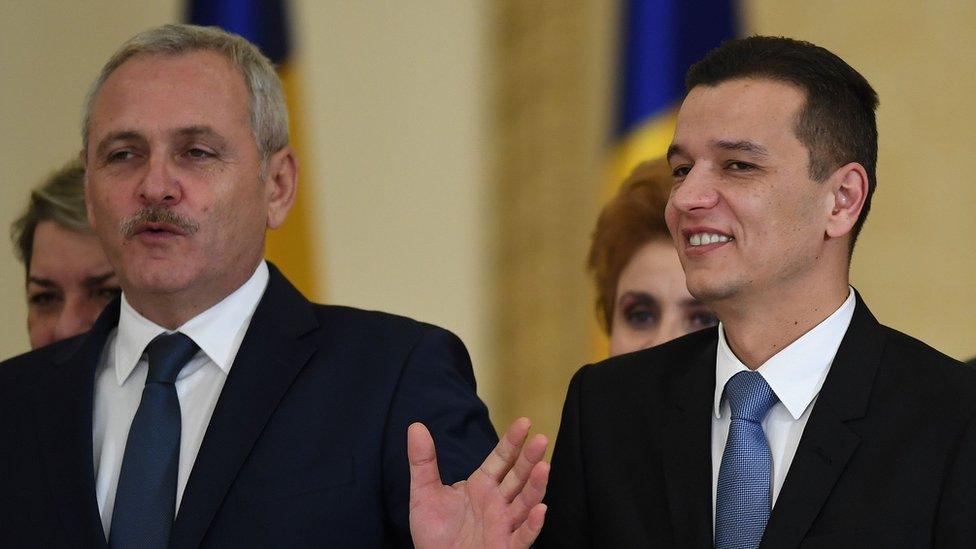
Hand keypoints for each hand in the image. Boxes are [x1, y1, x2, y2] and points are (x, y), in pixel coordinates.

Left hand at [408, 418, 548, 547]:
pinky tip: (540, 510)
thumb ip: (423, 461)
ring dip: (536, 486)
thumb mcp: (424, 493)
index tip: (524, 422)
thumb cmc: (434, 533)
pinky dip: (532, 525)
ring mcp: (504, 524)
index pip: (501, 458)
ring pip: (525, 502)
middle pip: (518, 476)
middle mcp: (498, 502)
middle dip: (530, 458)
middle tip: (540, 439)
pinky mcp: (506, 547)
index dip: (512, 441)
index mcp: (482, 485)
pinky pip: (523, 536)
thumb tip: (416, 426)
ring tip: (544, 467)